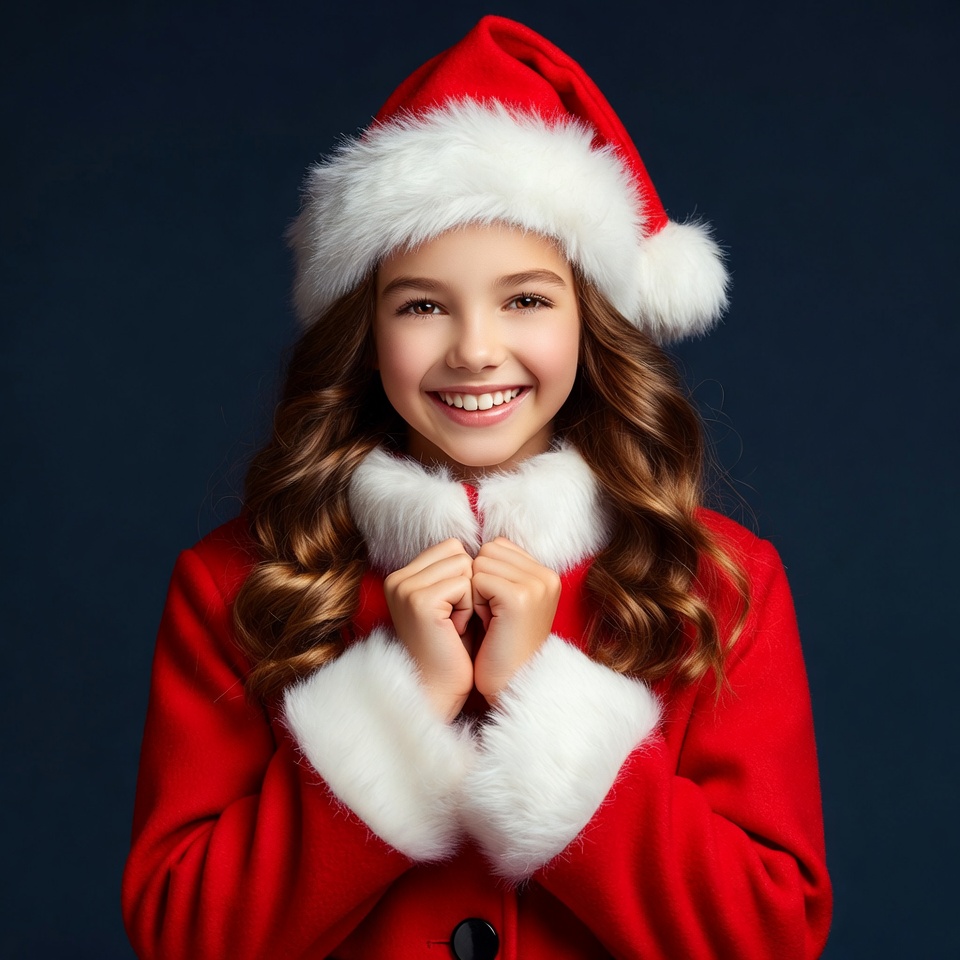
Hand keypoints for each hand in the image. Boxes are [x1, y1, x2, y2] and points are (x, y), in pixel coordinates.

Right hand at [383, 539, 474, 722]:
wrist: (440, 689)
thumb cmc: (452, 649)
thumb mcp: (451, 602)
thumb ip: (453, 572)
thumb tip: (487, 544)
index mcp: (402, 576)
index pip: (451, 547)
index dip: (465, 577)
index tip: (455, 610)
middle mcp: (397, 579)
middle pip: (458, 552)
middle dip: (468, 584)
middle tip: (455, 619)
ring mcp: (406, 588)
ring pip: (464, 566)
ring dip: (470, 597)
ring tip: (455, 625)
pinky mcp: (420, 601)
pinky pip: (464, 585)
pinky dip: (468, 608)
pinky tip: (455, 631)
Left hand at [471, 538, 560, 703]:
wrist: (509, 684)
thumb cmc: (500, 645)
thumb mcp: (508, 600)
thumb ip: (503, 569)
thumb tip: (477, 544)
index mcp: (547, 574)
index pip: (498, 545)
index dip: (486, 574)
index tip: (497, 606)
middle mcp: (547, 576)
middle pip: (488, 550)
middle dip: (480, 580)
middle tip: (493, 615)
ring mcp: (536, 586)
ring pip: (481, 562)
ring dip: (476, 591)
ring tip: (492, 620)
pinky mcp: (519, 598)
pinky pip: (478, 580)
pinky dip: (474, 602)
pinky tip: (489, 624)